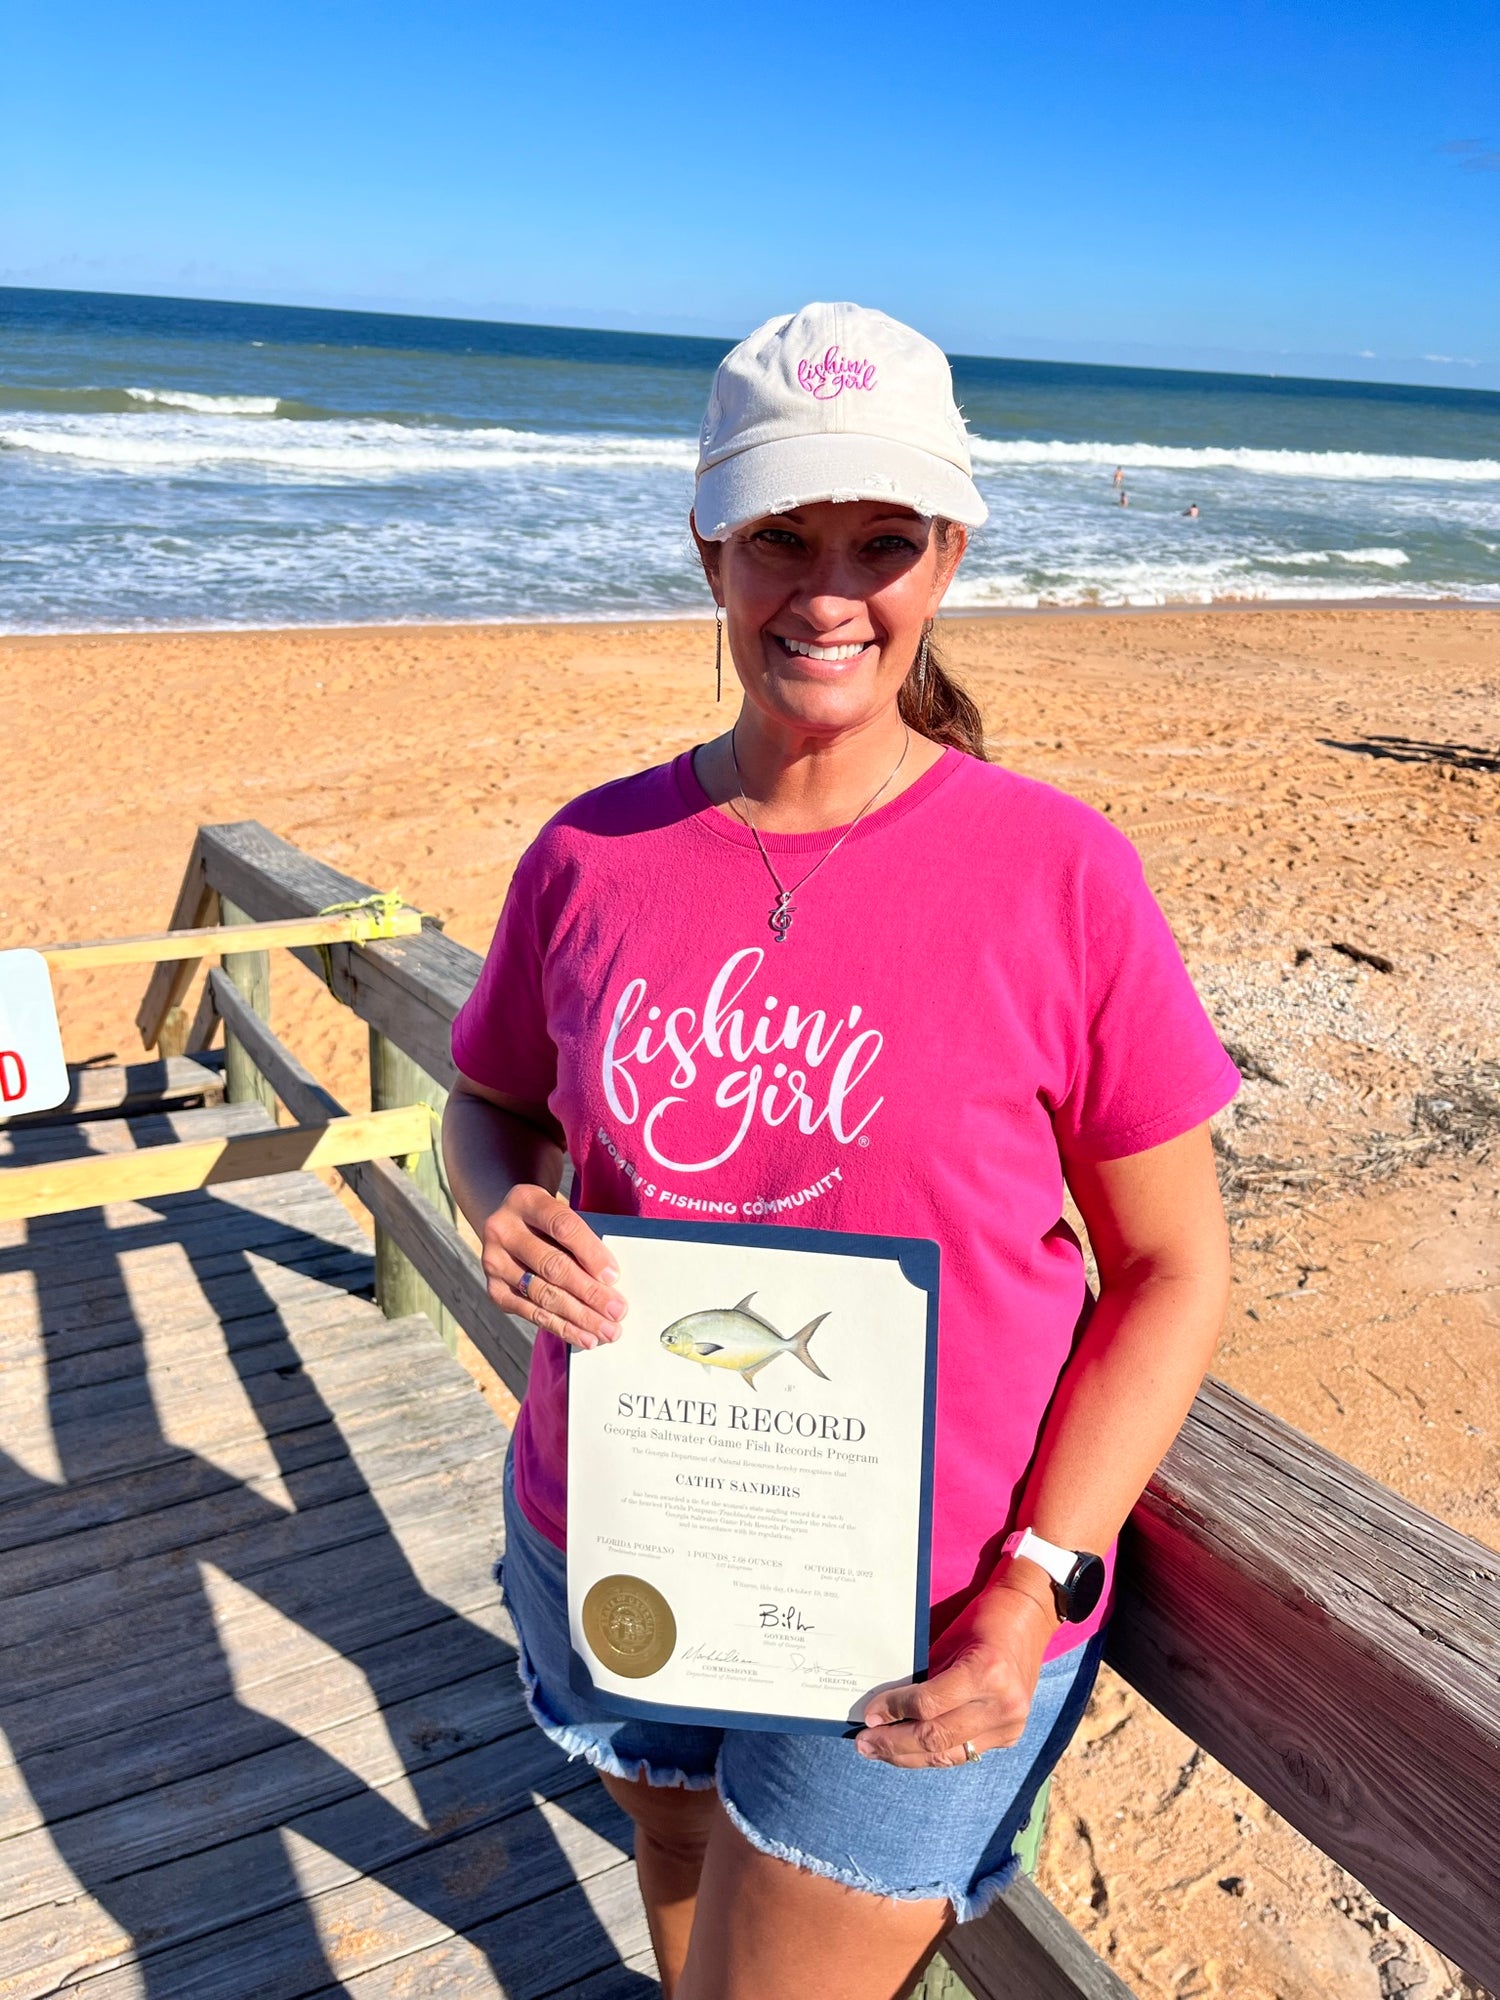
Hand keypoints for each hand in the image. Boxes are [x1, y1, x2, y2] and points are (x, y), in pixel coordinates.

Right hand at [480, 1185, 627, 1348]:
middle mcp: (503, 1229)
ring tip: (607, 1330)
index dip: (590, 1252)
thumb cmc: (548, 1221)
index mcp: (526, 1200)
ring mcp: (494, 1262)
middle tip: (617, 1311)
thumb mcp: (561, 1213)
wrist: (508, 1226)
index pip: (562, 1226)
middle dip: (589, 1292)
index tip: (614, 1276)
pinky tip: (584, 1336)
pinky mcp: (494, 1290)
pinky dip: (561, 1327)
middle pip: (552, 1265)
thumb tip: (612, 1280)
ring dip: (579, 1316)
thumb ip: (583, 1236)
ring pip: (543, 1294)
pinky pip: (531, 1313)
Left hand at [855, 1574, 1057, 1768]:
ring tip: (880, 1753)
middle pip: (936, 1737)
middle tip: (865, 1745)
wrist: (1028, 1618)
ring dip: (910, 1757)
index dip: (894, 1711)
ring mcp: (1010, 1725)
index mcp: (986, 1673)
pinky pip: (964, 1753)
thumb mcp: (949, 1641)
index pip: (929, 1705)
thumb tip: (885, 1708)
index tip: (868, 1716)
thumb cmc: (982, 1620)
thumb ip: (924, 1677)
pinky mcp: (1010, 1736)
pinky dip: (935, 1753)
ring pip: (949, 1755)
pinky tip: (910, 1752)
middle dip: (895, 1744)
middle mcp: (1001, 1705)